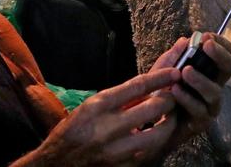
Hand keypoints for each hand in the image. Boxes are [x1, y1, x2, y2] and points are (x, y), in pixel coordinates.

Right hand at [13, 69, 180, 165]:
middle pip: (153, 109)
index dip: (160, 78)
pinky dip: (156, 144)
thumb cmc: (73, 130)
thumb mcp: (90, 107)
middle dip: (169, 100)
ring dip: (168, 124)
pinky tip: (157, 137)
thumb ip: (119, 99)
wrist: (57, 162)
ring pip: (158, 135)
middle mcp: (107, 127)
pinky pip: (150, 153)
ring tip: (170, 117)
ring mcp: (116, 150)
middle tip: (173, 97)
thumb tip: (148, 87)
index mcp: (98, 106)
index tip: (174, 73)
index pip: (137, 86)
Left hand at [150, 33, 230, 145]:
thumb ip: (174, 56)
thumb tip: (185, 40)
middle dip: (220, 55)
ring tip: (186, 71)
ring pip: (215, 92)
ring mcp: (210, 105)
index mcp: (208, 71)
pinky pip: (199, 109)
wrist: (151, 119)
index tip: (207, 37)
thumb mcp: (163, 70)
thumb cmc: (161, 91)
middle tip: (206, 46)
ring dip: (200, 80)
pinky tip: (175, 90)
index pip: (224, 54)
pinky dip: (187, 98)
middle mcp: (214, 86)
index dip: (220, 44)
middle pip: (229, 68)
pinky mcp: (201, 122)